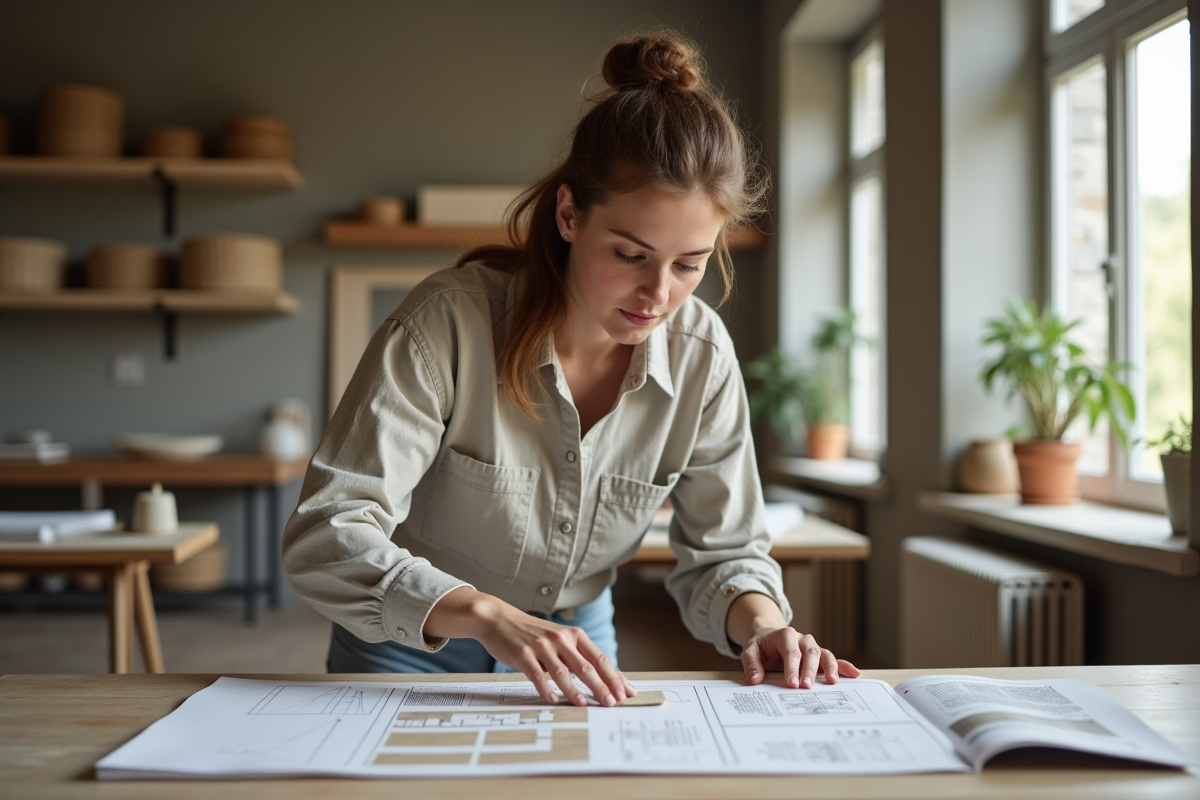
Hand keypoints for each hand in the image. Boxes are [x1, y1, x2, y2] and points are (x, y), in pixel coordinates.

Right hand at [425, 587, 634, 707]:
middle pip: (586, 666)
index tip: (625, 692)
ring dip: (575, 691)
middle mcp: (561, 638)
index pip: (600, 658)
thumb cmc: (532, 633)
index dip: (614, 677)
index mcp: (574, 635)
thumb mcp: (558, 640)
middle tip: (612, 703)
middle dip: (602, 686)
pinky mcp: (523, 654)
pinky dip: (546, 689)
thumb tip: (602, 680)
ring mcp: (542, 646)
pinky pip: (537, 675)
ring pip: (563, 672)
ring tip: (585, 704)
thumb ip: (576, 657)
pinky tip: (553, 700)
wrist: (499, 619)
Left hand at [741, 626, 859, 688]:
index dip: (792, 667)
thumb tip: (755, 679)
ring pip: (824, 654)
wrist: (768, 638)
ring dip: (829, 668)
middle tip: (807, 686)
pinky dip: (844, 666)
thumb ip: (752, 664)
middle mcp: (802, 639)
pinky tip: (855, 674)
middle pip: (810, 653)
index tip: (792, 683)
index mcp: (785, 635)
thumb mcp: (750, 651)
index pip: (790, 651)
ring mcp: (813, 647)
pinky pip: (833, 659)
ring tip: (832, 682)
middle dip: (810, 670)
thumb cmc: (761, 646)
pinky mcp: (819, 656)